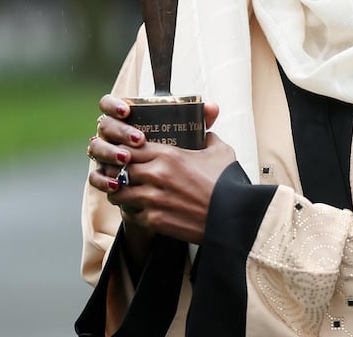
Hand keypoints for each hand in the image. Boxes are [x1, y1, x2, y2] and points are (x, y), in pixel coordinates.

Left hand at [87, 96, 234, 243]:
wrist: (233, 217)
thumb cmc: (228, 184)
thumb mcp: (221, 153)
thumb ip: (209, 138)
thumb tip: (207, 132)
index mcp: (169, 155)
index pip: (130, 147)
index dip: (125, 150)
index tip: (126, 154)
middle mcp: (156, 175)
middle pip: (119, 169)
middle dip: (118, 171)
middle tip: (121, 174)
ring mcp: (153, 198)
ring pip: (118, 192)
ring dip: (120, 192)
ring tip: (125, 193)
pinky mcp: (155, 220)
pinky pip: (129, 215)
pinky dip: (131, 213)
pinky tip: (138, 210)